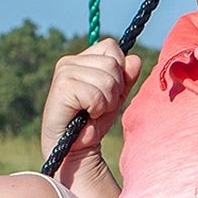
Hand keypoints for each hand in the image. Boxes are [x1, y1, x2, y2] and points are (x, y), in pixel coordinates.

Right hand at [41, 39, 142, 159]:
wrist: (75, 150)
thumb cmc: (93, 123)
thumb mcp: (115, 97)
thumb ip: (126, 78)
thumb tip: (135, 59)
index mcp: (81, 59)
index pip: (112, 48)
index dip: (119, 72)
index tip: (108, 93)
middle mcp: (69, 62)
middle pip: (113, 63)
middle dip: (114, 90)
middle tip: (100, 106)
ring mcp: (64, 72)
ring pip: (107, 79)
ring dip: (106, 102)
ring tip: (93, 112)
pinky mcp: (62, 88)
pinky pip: (96, 94)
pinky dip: (97, 109)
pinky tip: (86, 115)